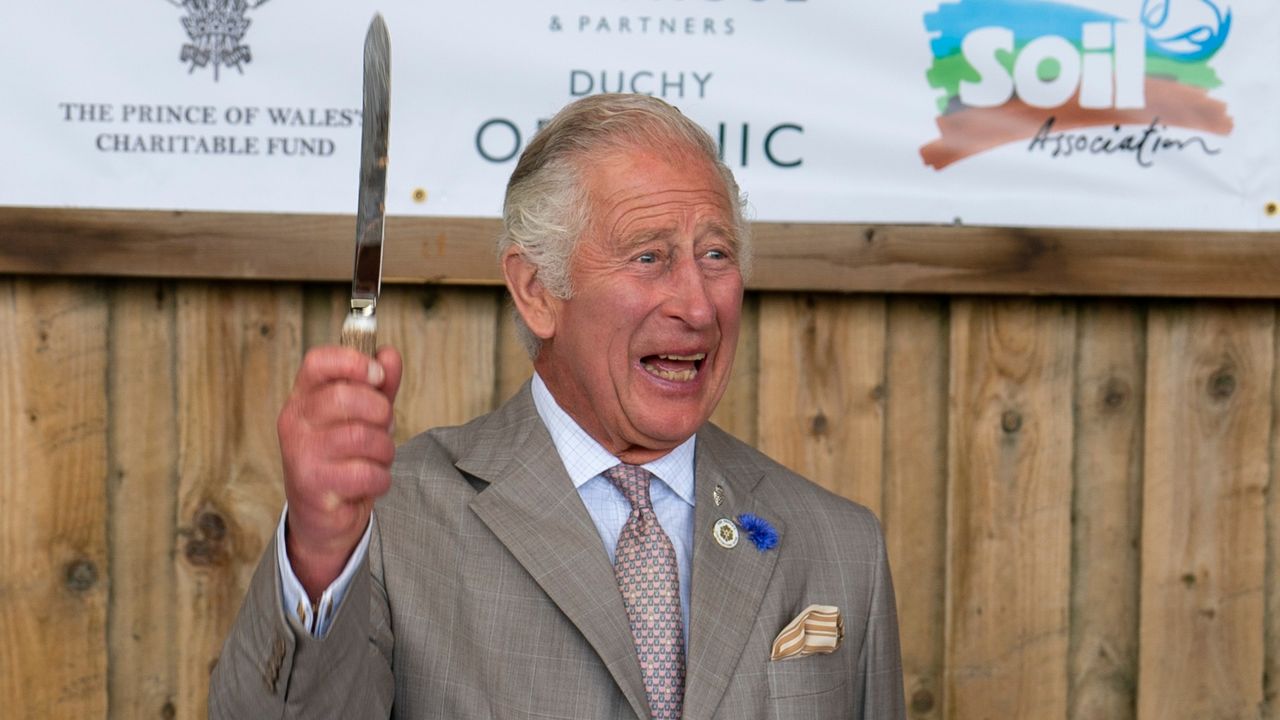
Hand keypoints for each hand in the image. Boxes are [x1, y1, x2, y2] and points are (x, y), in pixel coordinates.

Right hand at [277, 345, 402, 598]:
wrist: (323, 517)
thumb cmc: (343, 459)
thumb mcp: (364, 417)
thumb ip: (379, 386)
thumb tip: (388, 354)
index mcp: (304, 398)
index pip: (318, 362)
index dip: (353, 361)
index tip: (377, 375)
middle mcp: (296, 422)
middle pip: (344, 396)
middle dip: (380, 411)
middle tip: (384, 426)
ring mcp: (300, 454)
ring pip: (360, 436)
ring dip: (384, 449)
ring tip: (377, 458)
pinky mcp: (312, 485)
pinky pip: (364, 472)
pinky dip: (379, 478)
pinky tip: (369, 481)